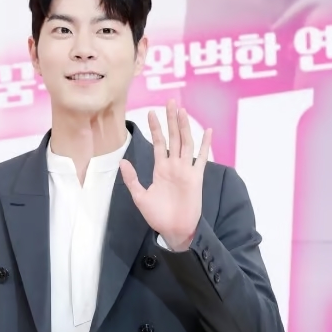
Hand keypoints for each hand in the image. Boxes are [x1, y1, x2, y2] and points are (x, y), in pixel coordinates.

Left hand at [120, 100, 211, 250]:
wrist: (173, 230)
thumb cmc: (157, 216)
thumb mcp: (140, 197)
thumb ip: (132, 179)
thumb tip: (123, 161)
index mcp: (160, 169)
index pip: (158, 143)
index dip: (156, 128)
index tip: (151, 112)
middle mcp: (174, 166)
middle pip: (173, 137)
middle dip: (171, 120)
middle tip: (170, 101)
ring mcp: (186, 170)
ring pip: (186, 143)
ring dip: (184, 127)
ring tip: (181, 110)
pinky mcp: (196, 177)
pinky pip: (202, 158)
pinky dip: (206, 145)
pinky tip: (208, 131)